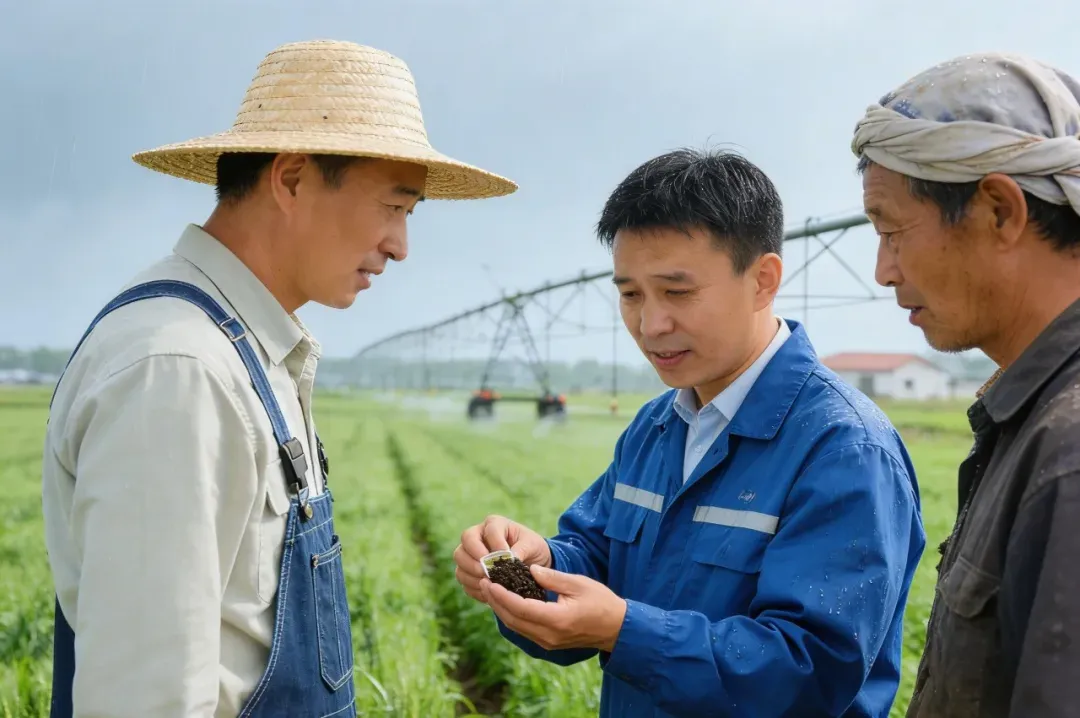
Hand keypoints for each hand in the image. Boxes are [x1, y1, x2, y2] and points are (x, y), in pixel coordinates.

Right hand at [454, 514, 551, 603]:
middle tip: (488, 572)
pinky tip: (488, 591)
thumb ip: (522, 549)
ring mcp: (470, 553)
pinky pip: (463, 579)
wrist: (531, 563)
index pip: (489, 530)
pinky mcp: (467, 570)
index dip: (496, 545)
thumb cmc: (531, 548)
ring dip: (472, 574)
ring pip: (460, 561)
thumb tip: (510, 559)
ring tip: (489, 583)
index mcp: (494, 524)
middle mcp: (478, 536)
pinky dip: (474, 586)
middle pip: (466, 541)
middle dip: (476, 559)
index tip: (507, 559)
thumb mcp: (533, 545)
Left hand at [481, 564, 626, 652]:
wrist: (617, 629)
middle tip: (483, 582)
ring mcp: (548, 642)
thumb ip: (552, 577)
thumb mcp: (579, 584)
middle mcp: (549, 635)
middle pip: (513, 619)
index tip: (489, 581)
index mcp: (556, 619)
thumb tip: (529, 570)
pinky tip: (506, 602)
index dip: (501, 595)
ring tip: (490, 590)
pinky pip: (524, 629)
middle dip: (496, 601)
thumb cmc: (602, 602)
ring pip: (516, 627)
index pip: (520, 608)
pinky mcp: (548, 643)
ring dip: (501, 609)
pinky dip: (512, 615)